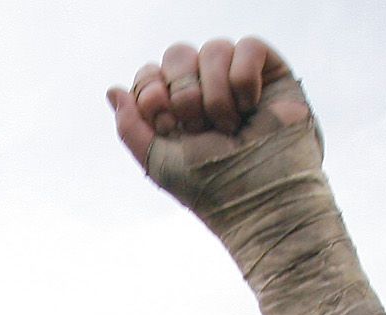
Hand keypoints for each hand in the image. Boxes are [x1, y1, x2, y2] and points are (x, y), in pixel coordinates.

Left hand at [108, 37, 304, 197]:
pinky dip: (244, 79)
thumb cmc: (209, 186)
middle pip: (178, 54)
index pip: (150, 73)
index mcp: (175, 110)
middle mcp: (205, 90)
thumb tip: (113, 91)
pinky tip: (251, 109)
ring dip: (215, 94)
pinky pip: (248, 47)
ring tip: (230, 127)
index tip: (165, 125)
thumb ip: (130, 128)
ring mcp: (237, 80)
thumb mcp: (157, 161)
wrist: (259, 197)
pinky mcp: (272, 73)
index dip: (151, 91)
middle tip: (197, 127)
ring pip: (213, 49)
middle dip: (182, 92)